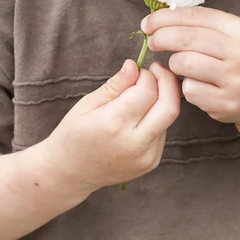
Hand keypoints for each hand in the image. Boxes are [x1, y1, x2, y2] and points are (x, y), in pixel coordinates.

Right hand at [42, 60, 180, 192]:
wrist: (69, 173)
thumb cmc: (73, 134)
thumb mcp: (88, 104)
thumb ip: (116, 85)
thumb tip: (134, 66)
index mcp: (113, 125)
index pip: (147, 92)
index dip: (147, 76)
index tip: (140, 69)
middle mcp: (134, 144)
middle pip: (170, 107)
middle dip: (168, 83)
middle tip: (157, 71)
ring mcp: (145, 157)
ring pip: (168, 118)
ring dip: (162, 99)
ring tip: (144, 93)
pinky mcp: (151, 163)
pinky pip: (163, 132)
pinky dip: (157, 117)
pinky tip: (141, 114)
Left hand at [141, 7, 239, 125]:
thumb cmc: (237, 58)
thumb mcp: (229, 34)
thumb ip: (200, 23)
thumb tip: (158, 18)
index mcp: (239, 29)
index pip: (193, 16)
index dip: (164, 18)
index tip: (147, 23)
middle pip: (186, 39)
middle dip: (161, 38)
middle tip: (152, 42)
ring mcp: (235, 80)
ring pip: (184, 64)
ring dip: (174, 64)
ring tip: (180, 65)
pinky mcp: (227, 103)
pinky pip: (189, 90)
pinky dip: (186, 86)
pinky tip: (196, 85)